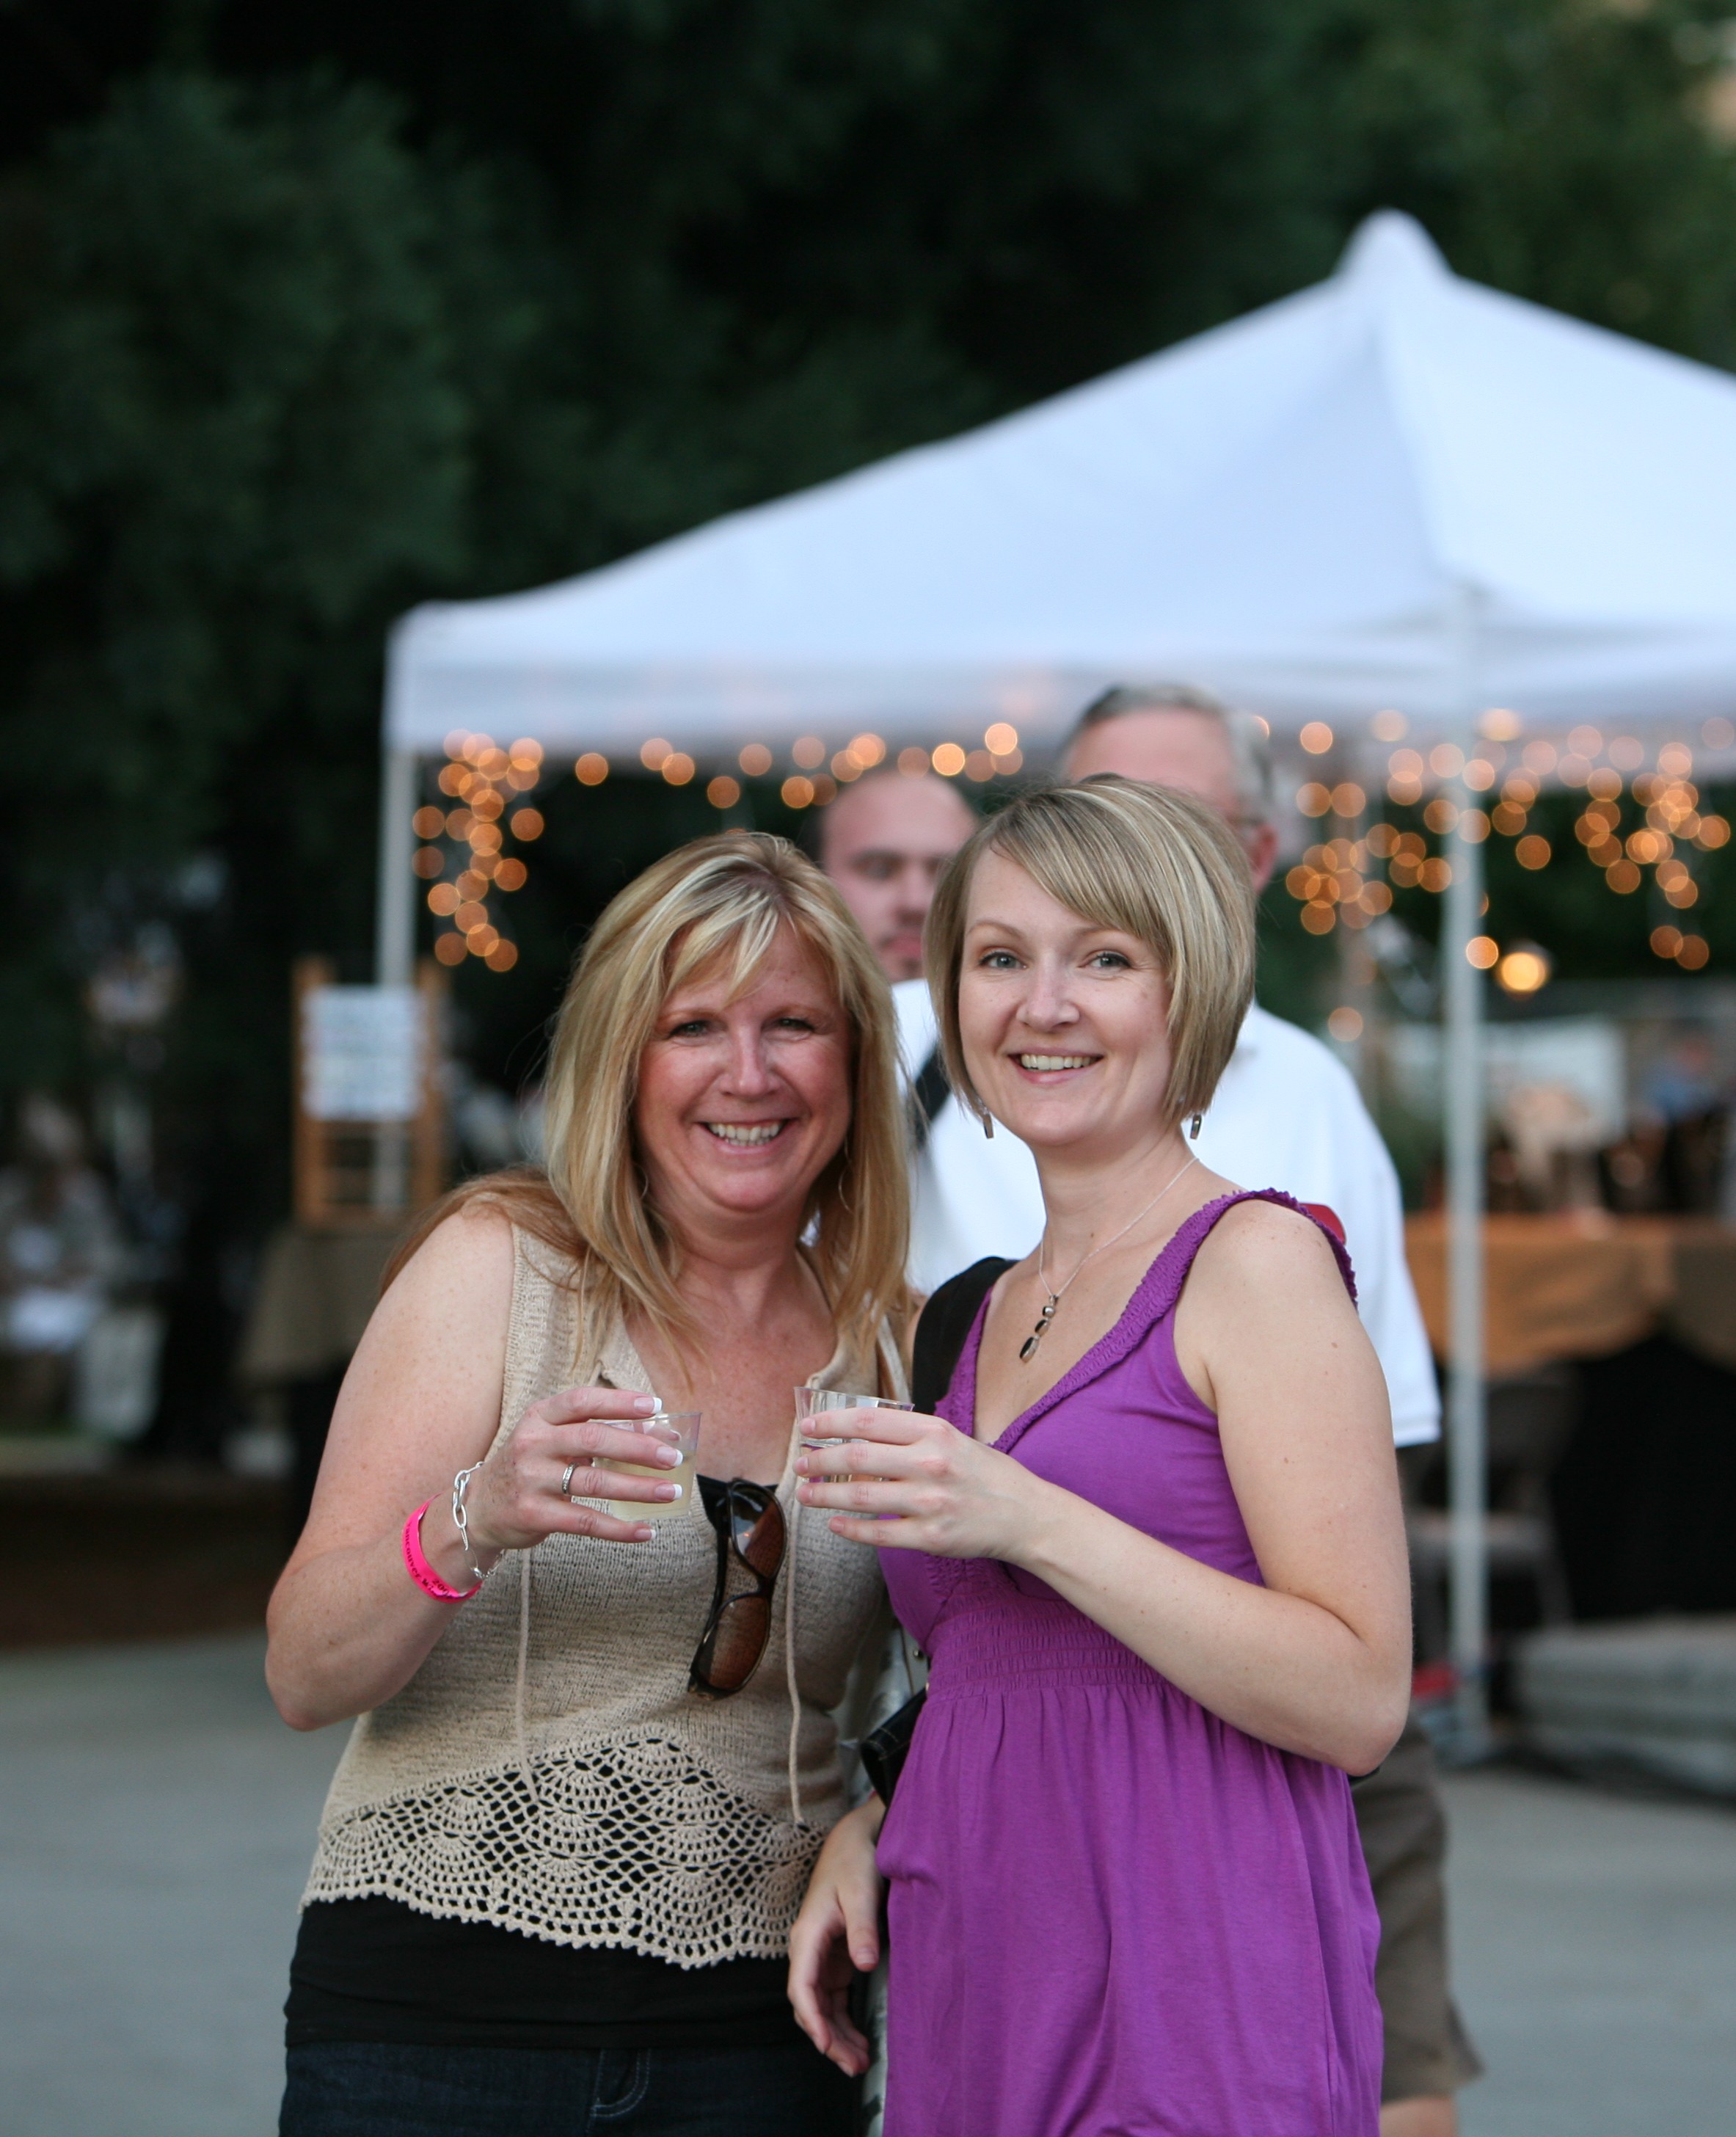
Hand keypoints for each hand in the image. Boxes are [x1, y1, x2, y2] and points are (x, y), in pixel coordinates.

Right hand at [460, 1386, 685, 1557]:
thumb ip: (593, 1431)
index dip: (619, 1401)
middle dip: (639, 1447)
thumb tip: (654, 1431)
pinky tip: (646, 1530)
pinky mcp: (534, 1515)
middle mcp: (533, 1444)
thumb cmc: (529, 1467)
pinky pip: (585, 1522)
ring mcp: (531, 1480)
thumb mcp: (550, 1439)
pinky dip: (620, 1529)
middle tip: (672, 1456)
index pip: (582, 1401)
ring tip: (670, 1491)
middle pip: (594, 1439)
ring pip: (595, 1482)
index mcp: (539, 1417)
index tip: (654, 1406)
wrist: (479, 1509)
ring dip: (639, 1488)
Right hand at [788, 1798, 885, 2074]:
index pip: (801, 1986)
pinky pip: (833, 1998)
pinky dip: (843, 2020)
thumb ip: (862, 1929)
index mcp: (808, 1934)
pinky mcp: (834, 1958)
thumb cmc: (855, 1861)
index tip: (826, 2045)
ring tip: (858, 2062)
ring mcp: (820, 1955)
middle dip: (828, 2038)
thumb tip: (864, 1965)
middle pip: (810, 2005)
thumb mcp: (861, 1892)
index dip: (812, 2019)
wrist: (855, 1840)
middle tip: (853, 2065)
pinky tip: (858, 2040)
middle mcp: (808, 1949)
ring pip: (821, 2006)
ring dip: (836, 2035)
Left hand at [794, 1405, 1053, 1561]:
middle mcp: (930, 1464)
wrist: (1025, 1515)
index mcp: (934, 1432)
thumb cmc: (986, 1474)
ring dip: (824, 1494)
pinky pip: (877, 1533)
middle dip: (819, 1459)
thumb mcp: (952, 1440)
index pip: (868, 1421)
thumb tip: (857, 1438)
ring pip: (860, 1496)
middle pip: (856, 1457)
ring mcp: (929, 1502)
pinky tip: (834, 1523)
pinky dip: (849, 1529)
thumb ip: (910, 1437)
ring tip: (806, 1493)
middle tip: (800, 1463)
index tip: (808, 1427)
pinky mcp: (929, 1538)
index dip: (830, 1423)